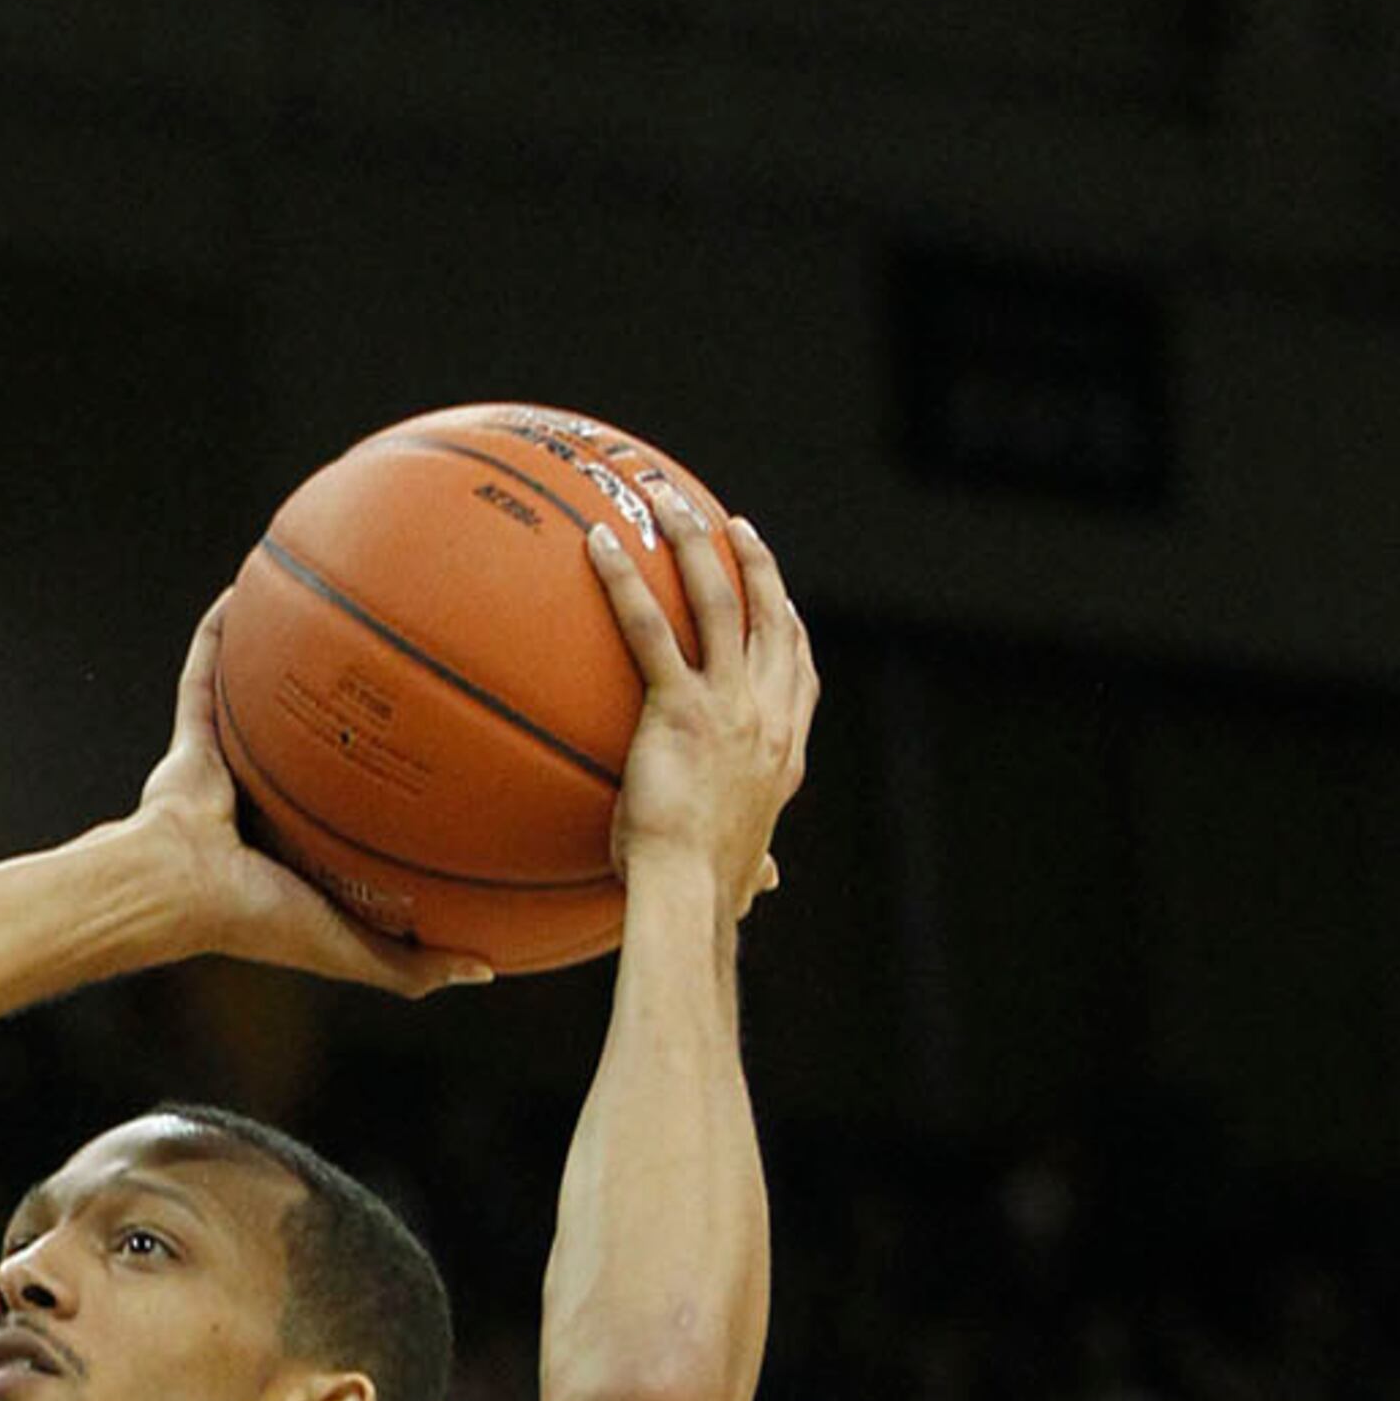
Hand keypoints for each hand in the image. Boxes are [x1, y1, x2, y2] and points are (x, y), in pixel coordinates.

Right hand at [123, 606, 484, 1000]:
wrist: (178, 891)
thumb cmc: (259, 920)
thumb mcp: (354, 950)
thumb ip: (416, 966)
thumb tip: (489, 970)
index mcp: (301, 851)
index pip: (353, 813)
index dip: (390, 783)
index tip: (438, 750)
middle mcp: (265, 804)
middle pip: (314, 746)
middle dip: (348, 709)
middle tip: (396, 666)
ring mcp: (226, 766)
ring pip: (261, 701)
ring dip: (283, 659)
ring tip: (323, 608)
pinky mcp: (190, 737)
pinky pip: (205, 671)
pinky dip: (219, 632)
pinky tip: (250, 586)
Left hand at [592, 499, 816, 925]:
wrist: (691, 898)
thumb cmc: (709, 899)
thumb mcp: (743, 877)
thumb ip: (754, 868)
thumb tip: (766, 884)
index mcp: (784, 755)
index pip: (799, 674)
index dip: (790, 626)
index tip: (779, 596)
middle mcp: (767, 717)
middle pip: (769, 617)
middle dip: (755, 563)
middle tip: (734, 526)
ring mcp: (729, 706)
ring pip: (718, 600)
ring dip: (694, 542)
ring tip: (667, 501)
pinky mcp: (680, 709)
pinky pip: (648, 630)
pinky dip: (623, 582)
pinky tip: (599, 545)